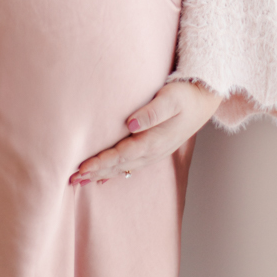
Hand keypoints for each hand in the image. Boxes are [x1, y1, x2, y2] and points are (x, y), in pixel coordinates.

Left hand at [69, 80, 222, 184]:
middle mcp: (153, 151)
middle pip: (119, 165)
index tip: (81, 168)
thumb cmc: (185, 94)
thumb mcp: (171, 98)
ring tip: (81, 182)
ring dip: (102, 174)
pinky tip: (103, 178)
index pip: (121, 155)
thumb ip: (152, 112)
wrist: (205, 99)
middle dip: (96, 172)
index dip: (101, 162)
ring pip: (124, 168)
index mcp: (154, 140)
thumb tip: (130, 124)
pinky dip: (116, 172)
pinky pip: (131, 165)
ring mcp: (154, 152)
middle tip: (72, 179)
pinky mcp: (154, 148)